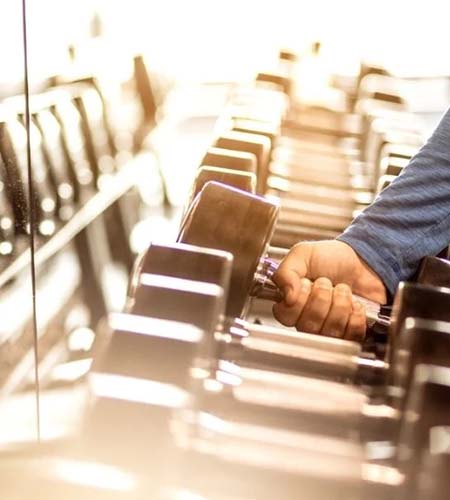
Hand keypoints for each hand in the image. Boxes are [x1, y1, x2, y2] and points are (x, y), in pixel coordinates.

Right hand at [272, 240, 386, 339]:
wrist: (362, 262)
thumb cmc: (331, 258)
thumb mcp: (302, 254)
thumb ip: (285, 272)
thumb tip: (286, 296)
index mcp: (290, 302)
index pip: (285, 316)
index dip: (298, 300)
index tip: (306, 283)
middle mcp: (306, 319)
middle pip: (307, 326)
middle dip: (321, 298)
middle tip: (326, 283)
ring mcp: (327, 329)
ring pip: (329, 331)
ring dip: (340, 305)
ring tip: (341, 290)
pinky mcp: (349, 334)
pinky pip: (350, 335)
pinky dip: (355, 315)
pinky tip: (354, 304)